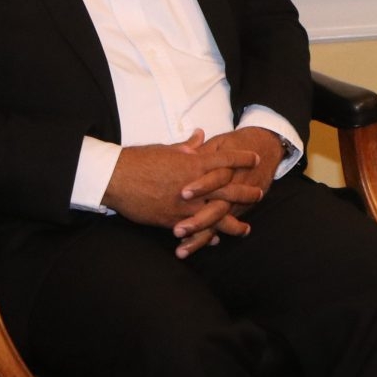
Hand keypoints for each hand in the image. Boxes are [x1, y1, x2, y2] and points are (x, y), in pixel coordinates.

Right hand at [102, 131, 266, 254]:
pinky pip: (194, 230)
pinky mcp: (172, 220)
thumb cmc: (140, 160)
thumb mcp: (167, 149)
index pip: (226, 159)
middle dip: (246, 193)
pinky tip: (215, 241)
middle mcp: (194, 185)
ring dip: (232, 223)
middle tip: (260, 194)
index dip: (242, 158)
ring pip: (215, 216)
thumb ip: (187, 147)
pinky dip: (205, 236)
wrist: (116, 178)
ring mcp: (185, 205)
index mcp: (193, 163)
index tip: (256, 158)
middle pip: (228, 190)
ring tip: (245, 229)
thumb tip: (200, 135)